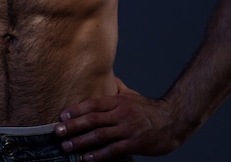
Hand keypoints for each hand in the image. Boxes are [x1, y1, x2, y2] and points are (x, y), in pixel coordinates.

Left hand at [55, 78, 181, 160]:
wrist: (172, 121)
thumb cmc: (148, 109)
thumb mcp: (131, 95)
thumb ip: (117, 88)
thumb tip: (106, 77)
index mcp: (118, 101)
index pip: (93, 104)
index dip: (76, 110)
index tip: (62, 116)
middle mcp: (121, 113)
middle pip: (93, 119)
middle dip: (73, 126)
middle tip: (57, 132)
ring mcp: (128, 129)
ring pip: (100, 135)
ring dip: (81, 142)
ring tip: (67, 147)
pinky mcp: (135, 144)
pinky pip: (114, 150)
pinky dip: (99, 155)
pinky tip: (87, 159)